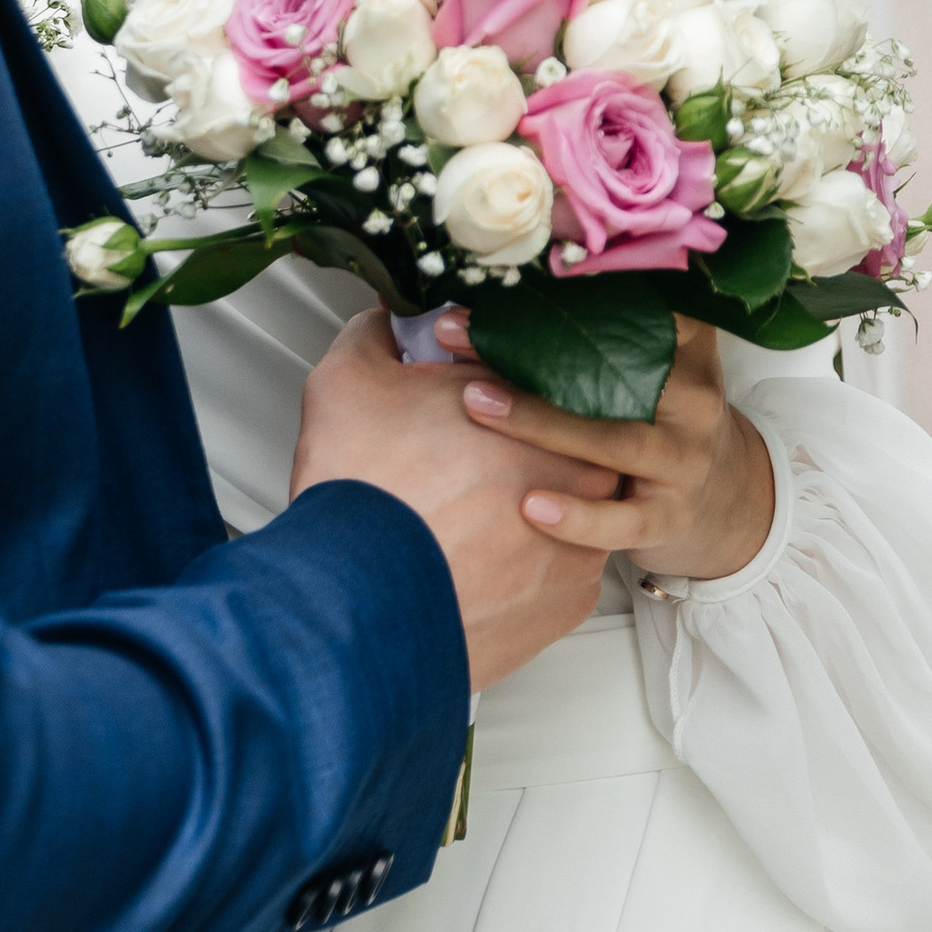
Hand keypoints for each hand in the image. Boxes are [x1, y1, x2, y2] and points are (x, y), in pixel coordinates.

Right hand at [290, 309, 615, 687]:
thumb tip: (382, 327)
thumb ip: (375, 336)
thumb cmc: (365, 498)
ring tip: (474, 519)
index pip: (533, 381)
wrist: (361, 604)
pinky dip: (527, 569)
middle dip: (521, 451)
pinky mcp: (571, 601)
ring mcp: (582, 540)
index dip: (493, 390)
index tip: (465, 402)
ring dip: (530, 511)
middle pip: (561, 447)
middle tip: (472, 462)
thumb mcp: (349, 381)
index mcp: (537, 407)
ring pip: (569, 514)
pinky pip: (559, 574)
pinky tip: (484, 563)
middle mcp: (578, 471)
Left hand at [441, 309, 773, 581]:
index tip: (502, 277)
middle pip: (609, 368)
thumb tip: (490, 294)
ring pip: (613, 441)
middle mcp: (694, 396)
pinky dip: (579, 517)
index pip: (627, 303)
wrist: (728, 499)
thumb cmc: (662, 416)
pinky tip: (529, 506)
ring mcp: (687, 458)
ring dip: (538, 422)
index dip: (562, 290)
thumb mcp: (653, 365)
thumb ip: (598, 332)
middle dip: (527, 350)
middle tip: (456, 333)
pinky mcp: (673, 515)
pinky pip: (624, 520)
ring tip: (474, 404)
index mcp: (688, 342)